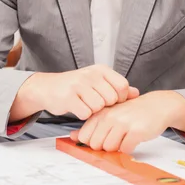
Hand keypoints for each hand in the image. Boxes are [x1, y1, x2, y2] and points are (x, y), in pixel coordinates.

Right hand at [12, 64, 138, 120]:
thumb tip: (136, 93)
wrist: (48, 87)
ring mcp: (79, 84)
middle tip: (94, 103)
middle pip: (112, 99)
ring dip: (93, 111)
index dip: (120, 98)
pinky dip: (83, 115)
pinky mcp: (68, 96)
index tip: (111, 101)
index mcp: (100, 70)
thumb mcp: (97, 82)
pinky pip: (86, 113)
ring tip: (85, 104)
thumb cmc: (76, 86)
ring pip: (99, 107)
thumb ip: (117, 87)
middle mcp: (91, 74)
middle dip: (105, 106)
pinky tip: (77, 108)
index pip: (122, 86)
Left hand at [70, 91, 184, 153]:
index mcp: (102, 112)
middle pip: (96, 144)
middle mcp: (110, 116)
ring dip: (117, 148)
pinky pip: (125, 149)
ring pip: (109, 148)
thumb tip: (73, 137)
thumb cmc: (132, 112)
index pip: (85, 135)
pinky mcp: (136, 131)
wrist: (157, 105)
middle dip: (104, 147)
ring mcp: (123, 123)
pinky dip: (129, 149)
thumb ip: (92, 126)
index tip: (102, 139)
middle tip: (116, 139)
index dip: (93, 142)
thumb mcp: (110, 114)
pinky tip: (133, 139)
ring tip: (125, 138)